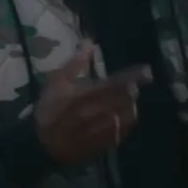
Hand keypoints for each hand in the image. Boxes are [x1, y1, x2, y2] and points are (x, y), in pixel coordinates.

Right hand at [34, 40, 152, 163]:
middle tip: (141, 83)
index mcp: (83, 96)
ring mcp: (98, 131)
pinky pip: (120, 134)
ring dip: (131, 108)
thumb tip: (90, 43)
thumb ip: (74, 63)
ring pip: (124, 118)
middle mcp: (94, 114)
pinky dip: (126, 124)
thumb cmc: (48, 109)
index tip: (146, 71)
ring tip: (131, 101)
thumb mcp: (55, 82)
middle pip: (122, 101)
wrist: (40, 144)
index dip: (132, 77)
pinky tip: (125, 118)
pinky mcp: (100, 145)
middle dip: (133, 91)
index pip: (113, 84)